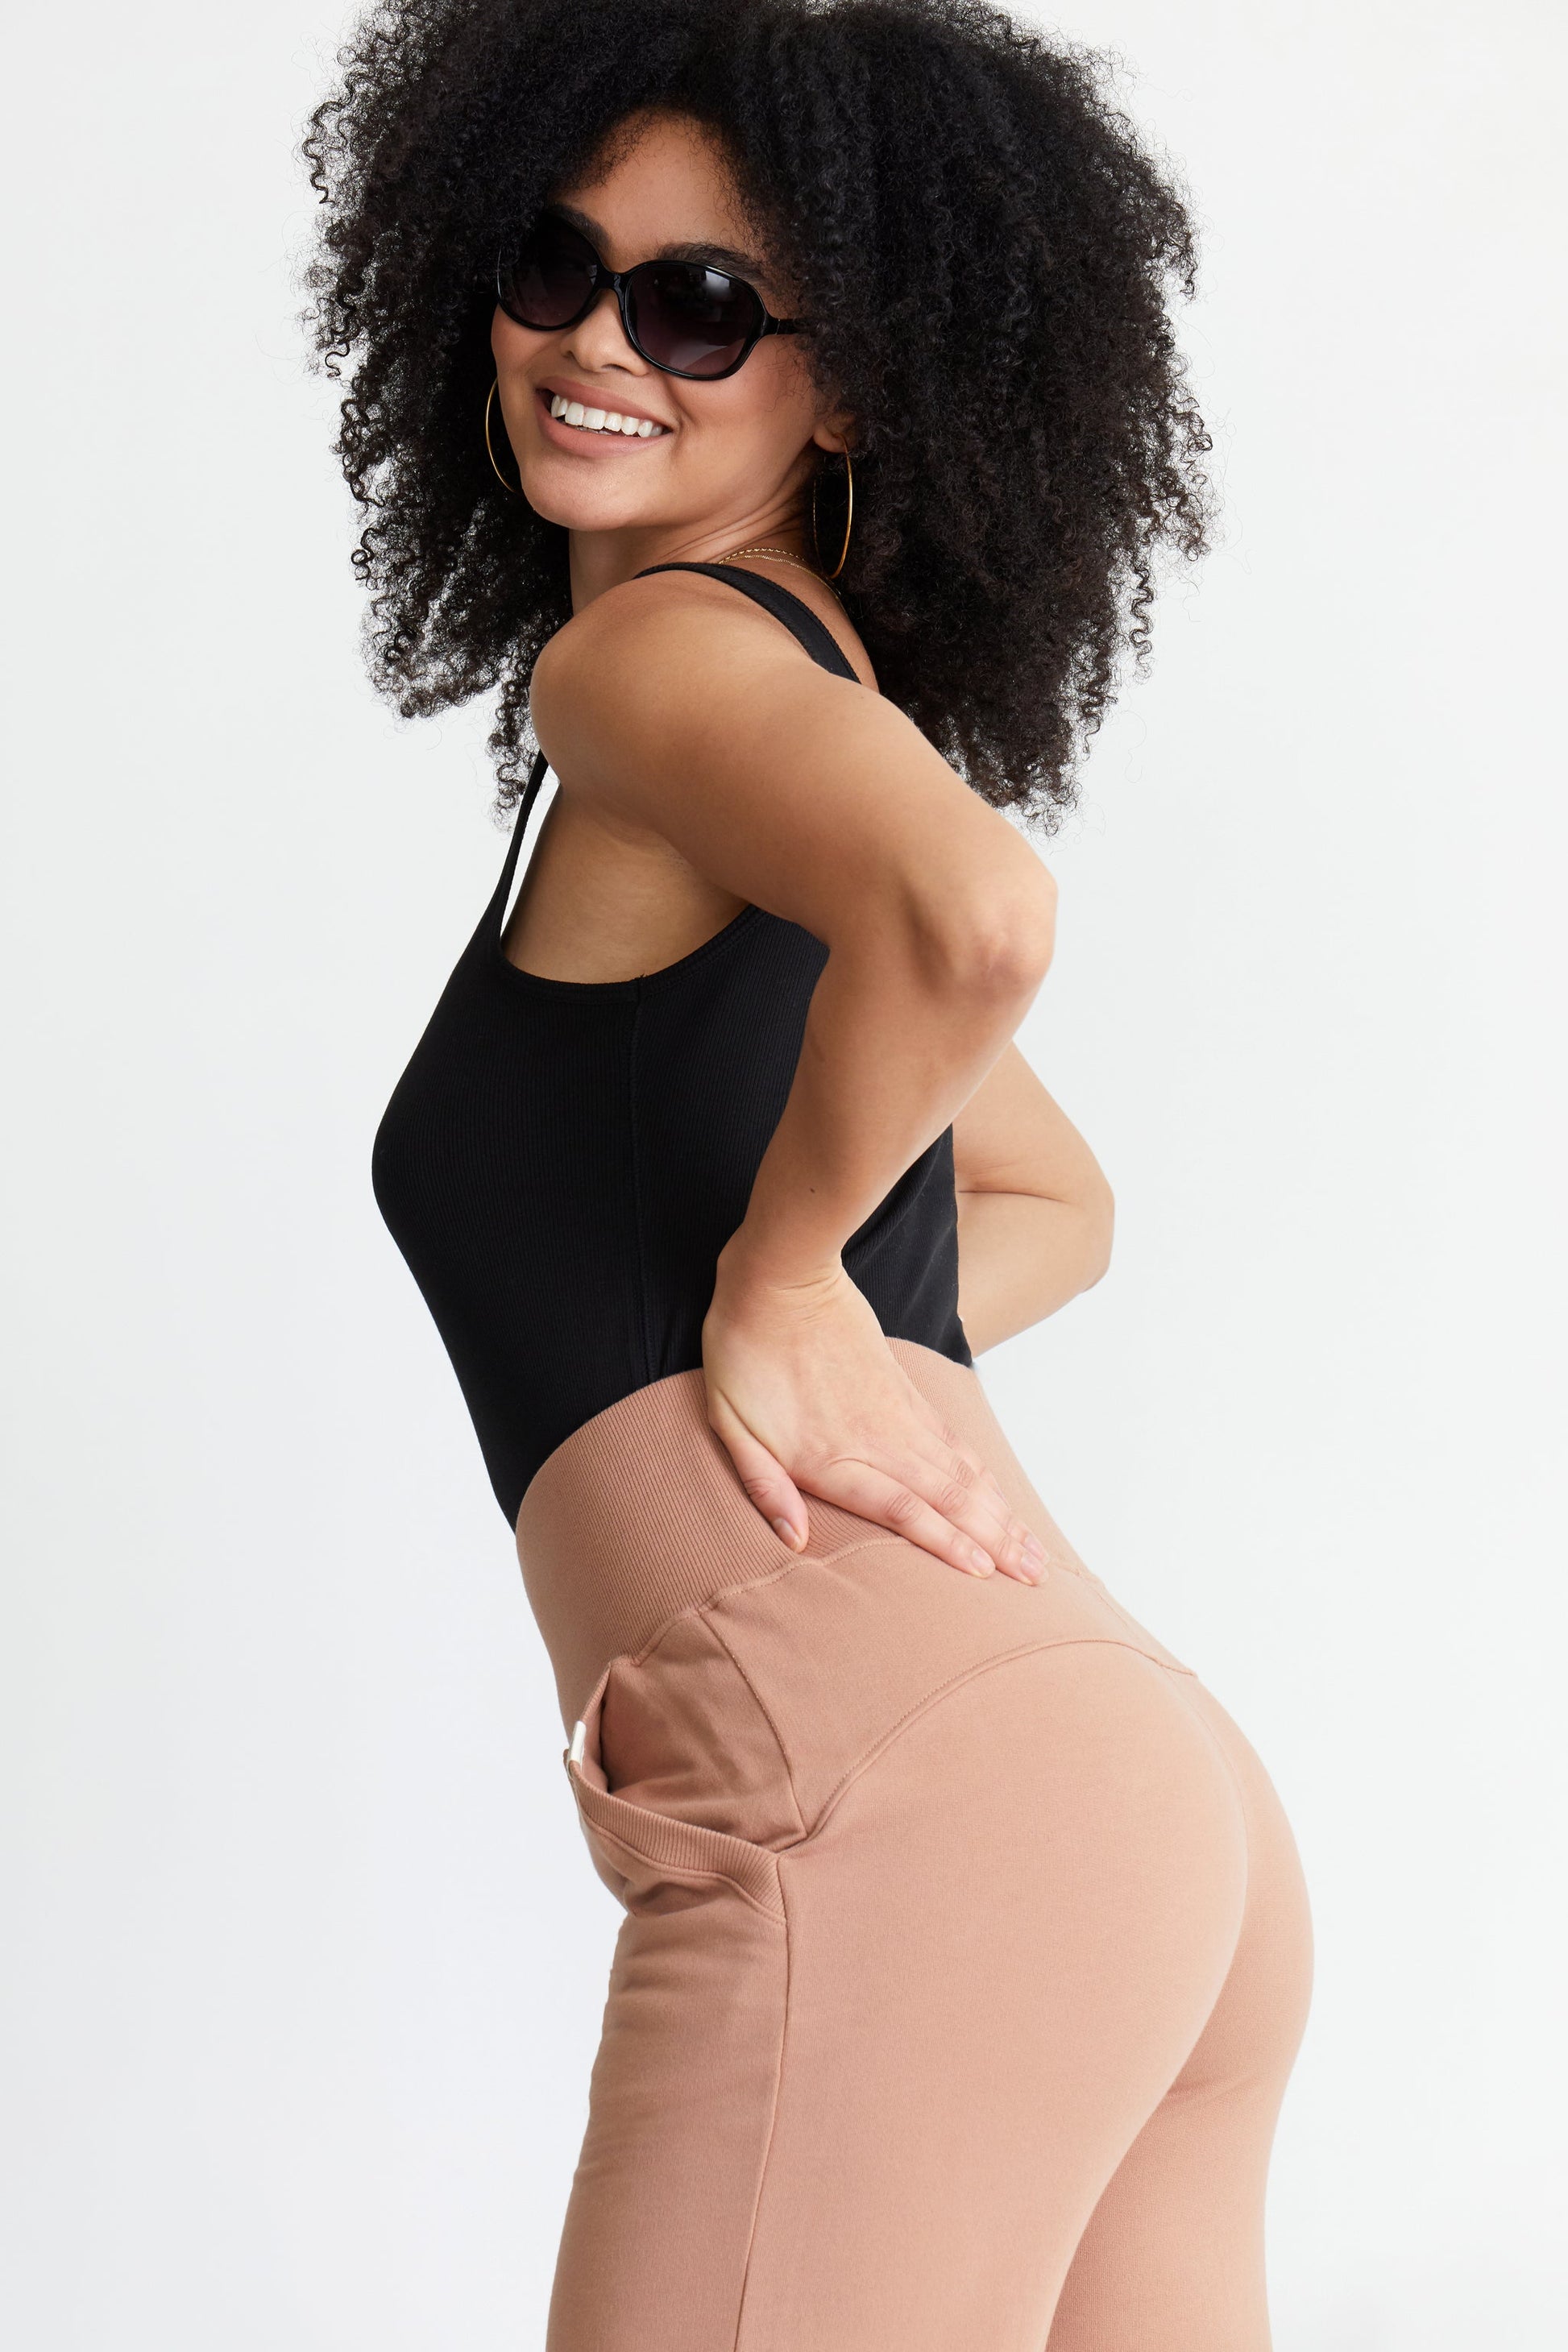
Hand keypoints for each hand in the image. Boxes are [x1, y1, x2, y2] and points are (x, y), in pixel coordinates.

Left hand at [701, 1246, 1049, 1581]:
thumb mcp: (729, 1423)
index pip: (902, 1509)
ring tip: (1031, 1548)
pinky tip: (999, 1495)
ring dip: (1001, 1511)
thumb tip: (795, 1541)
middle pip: (948, 1496)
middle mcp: (875, 1437)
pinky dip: (984, 1473)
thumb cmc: (744, 1351)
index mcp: (829, 1455)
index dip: (947, 1544)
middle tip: (1033, 1577)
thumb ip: (763, 1486)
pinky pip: (955, 1440)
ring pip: (962, 1471)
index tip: (986, 1574)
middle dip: (995, 1539)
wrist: (783, 1276)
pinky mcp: (906, 1389)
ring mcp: (897, 1411)